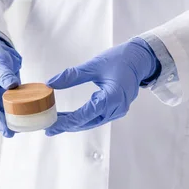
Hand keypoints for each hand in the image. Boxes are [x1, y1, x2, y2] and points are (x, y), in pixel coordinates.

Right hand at [0, 36, 21, 137]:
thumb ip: (4, 75)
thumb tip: (12, 85)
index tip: (5, 127)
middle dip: (2, 126)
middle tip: (13, 132)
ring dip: (9, 124)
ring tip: (21, 129)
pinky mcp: (2, 103)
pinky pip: (8, 113)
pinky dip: (15, 117)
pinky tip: (25, 121)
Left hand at [45, 38, 159, 135]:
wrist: (140, 59)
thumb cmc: (120, 59)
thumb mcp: (93, 65)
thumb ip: (71, 76)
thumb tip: (50, 83)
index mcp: (112, 97)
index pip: (85, 115)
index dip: (66, 122)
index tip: (51, 125)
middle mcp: (116, 108)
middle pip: (86, 122)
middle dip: (66, 126)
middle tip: (48, 128)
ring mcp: (117, 111)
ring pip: (91, 122)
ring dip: (73, 124)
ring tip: (55, 125)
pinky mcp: (115, 110)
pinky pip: (95, 118)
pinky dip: (81, 119)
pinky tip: (68, 119)